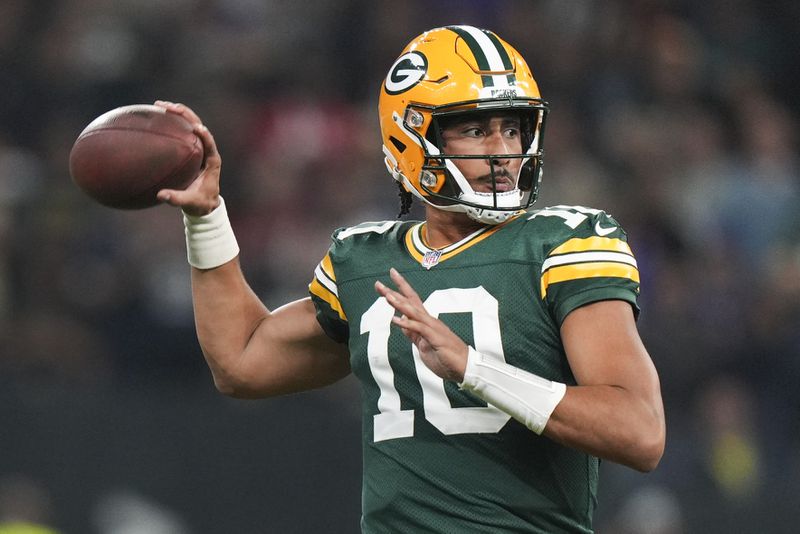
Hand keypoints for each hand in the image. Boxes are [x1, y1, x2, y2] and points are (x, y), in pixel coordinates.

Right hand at [154, 100, 220, 215]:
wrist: (205, 204)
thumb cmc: (200, 203)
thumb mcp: (190, 202)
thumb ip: (177, 199)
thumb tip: (161, 195)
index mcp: (212, 161)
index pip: (210, 144)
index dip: (204, 135)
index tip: (196, 128)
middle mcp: (207, 150)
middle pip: (198, 125)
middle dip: (184, 114)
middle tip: (167, 107)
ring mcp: (199, 147)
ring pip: (190, 123)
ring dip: (178, 113)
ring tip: (159, 105)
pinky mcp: (191, 147)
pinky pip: (182, 130)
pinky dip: (172, 121)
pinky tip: (157, 115)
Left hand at [375, 268, 468, 381]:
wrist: (465, 368)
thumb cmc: (446, 358)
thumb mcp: (423, 346)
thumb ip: (413, 334)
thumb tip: (402, 323)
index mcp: (426, 323)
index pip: (410, 304)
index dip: (398, 293)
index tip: (384, 286)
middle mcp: (429, 321)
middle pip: (411, 302)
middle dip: (394, 292)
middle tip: (378, 284)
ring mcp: (433, 328)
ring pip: (414, 312)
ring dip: (400, 303)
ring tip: (387, 296)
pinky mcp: (435, 338)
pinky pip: (419, 329)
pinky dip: (407, 323)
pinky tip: (395, 320)